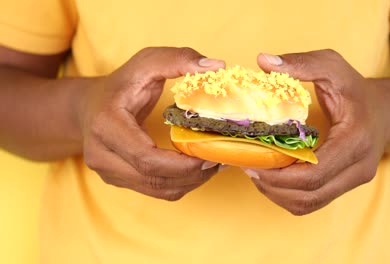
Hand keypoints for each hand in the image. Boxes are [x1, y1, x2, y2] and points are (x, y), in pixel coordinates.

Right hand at [80, 47, 225, 200]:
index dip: (181, 163)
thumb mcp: (147, 62)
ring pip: (157, 190)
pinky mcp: (118, 180)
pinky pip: (155, 191)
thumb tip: (217, 66)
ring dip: (190, 182)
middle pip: (153, 178)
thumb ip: (179, 58)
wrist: (89, 106)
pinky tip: (196, 169)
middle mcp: (100, 154)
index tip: (209, 154)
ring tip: (211, 164)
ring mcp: (107, 171)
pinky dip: (180, 184)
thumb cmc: (121, 84)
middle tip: (218, 159)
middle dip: (192, 174)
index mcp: (106, 124)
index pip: (145, 157)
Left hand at [243, 50, 389, 214]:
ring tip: (257, 173)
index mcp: (356, 140)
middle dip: (272, 185)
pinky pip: (312, 202)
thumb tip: (263, 60)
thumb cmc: (357, 89)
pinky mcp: (344, 186)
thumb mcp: (334, 67)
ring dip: (277, 194)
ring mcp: (353, 181)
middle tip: (247, 167)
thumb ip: (303, 62)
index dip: (279, 173)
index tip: (253, 161)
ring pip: (308, 204)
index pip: (314, 172)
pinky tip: (272, 178)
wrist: (387, 112)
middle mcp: (359, 168)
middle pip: (309, 194)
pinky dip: (287, 196)